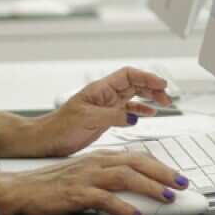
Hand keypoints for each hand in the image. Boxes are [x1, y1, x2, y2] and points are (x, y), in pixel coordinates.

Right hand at [0, 151, 189, 214]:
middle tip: (182, 184)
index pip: (136, 157)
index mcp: (100, 157)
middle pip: (136, 162)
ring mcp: (86, 177)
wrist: (23, 188)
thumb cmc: (53, 185)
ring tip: (166, 198)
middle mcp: (96, 163)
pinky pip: (104, 199)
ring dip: (149, 187)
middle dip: (163, 173)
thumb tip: (134, 190)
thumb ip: (108, 178)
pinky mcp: (76, 193)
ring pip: (125, 177)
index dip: (159, 165)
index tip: (177, 176)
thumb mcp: (85, 175)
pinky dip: (123, 207)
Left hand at [29, 66, 172, 156]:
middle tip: (167, 95)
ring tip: (164, 102)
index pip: (128, 75)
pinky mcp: (106, 118)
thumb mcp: (87, 119)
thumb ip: (111, 116)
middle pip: (134, 83)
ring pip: (133, 96)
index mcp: (100, 89)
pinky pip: (128, 111)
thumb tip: (133, 117)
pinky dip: (140, 111)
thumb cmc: (60, 126)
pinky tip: (149, 114)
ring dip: (149, 97)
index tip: (161, 84)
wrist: (47, 139)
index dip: (146, 77)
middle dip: (152, 87)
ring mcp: (106, 106)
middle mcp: (105, 95)